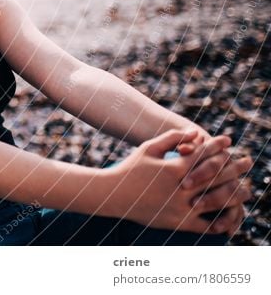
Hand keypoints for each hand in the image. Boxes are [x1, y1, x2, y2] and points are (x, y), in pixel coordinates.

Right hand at [108, 129, 240, 233]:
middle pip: (215, 177)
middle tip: (247, 162)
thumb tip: (195, 133)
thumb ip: (171, 138)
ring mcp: (178, 207)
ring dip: (234, 195)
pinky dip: (218, 222)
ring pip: (215, 201)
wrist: (112, 194)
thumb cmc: (130, 168)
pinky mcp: (175, 222)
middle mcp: (178, 188)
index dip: (217, 146)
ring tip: (246, 190)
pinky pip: (204, 225)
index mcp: (173, 169)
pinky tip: (229, 217)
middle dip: (234, 167)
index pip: (203, 155)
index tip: (228, 140)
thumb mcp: (148, 148)